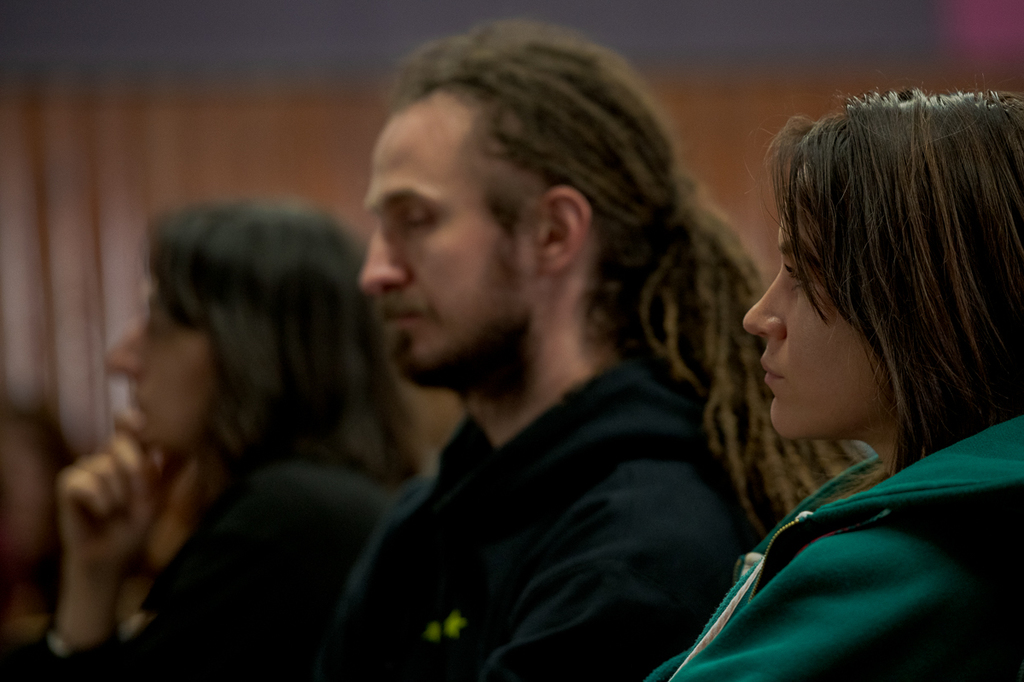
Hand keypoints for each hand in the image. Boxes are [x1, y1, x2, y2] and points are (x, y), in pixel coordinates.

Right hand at [53, 419, 164, 650]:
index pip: (127, 426)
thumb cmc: (133, 526)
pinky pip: (83, 481)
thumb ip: (153, 477)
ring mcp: (85, 468)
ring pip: (103, 466)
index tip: (140, 421)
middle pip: (119, 443)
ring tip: (115, 511)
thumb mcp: (152, 501)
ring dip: (117, 494)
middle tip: (133, 499)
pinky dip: (98, 499)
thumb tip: (161, 452)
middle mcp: (105, 457)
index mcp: (128, 457)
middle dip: (134, 472)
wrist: (113, 556)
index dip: (129, 420)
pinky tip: (101, 512)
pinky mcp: (68, 484)